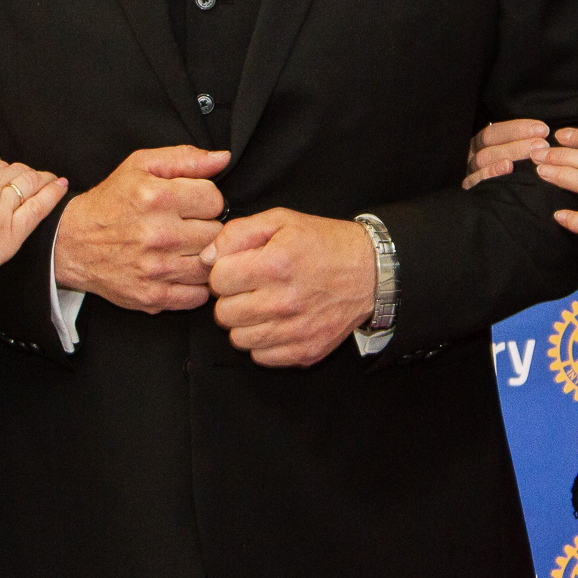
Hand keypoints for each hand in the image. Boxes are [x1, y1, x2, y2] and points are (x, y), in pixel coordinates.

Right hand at [0, 136, 65, 290]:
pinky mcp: (10, 234)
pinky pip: (39, 207)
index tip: (8, 171)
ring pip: (29, 184)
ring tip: (54, 179)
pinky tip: (61, 186)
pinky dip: (53, 194)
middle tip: (36, 176)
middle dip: (25, 172)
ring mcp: (0, 210)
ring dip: (43, 179)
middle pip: (14, 172)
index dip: (3, 168)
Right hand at [52, 145, 229, 311]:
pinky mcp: (153, 297)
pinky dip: (195, 285)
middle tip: (189, 227)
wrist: (73, 243)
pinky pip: (198, 295)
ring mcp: (156, 269)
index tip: (193, 204)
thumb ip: (185, 158)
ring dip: (203, 257)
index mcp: (157, 197)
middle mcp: (158, 234)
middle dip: (206, 228)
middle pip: (216, 234)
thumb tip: (223, 158)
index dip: (206, 200)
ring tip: (186, 248)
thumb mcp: (141, 166)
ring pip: (211, 265)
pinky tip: (180, 270)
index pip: (215, 200)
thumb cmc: (111, 202)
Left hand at [203, 210, 374, 367]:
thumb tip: (207, 258)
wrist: (370, 272)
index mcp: (275, 265)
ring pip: (238, 338)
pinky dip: (263, 342)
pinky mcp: (305, 351)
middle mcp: (284, 302)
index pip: (218, 280)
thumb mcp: (281, 220)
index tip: (239, 268)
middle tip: (251, 287)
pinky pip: (261, 357)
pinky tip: (277, 323)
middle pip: (223, 313)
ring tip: (264, 304)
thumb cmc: (323, 243)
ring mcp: (295, 331)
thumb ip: (237, 233)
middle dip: (232, 298)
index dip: (225, 271)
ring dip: (245, 322)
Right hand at [462, 118, 551, 188]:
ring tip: (531, 154)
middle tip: (542, 144)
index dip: (518, 129)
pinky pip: (475, 180)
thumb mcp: (518, 159)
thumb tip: (542, 133)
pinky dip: (491, 172)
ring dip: (509, 153)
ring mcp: (471, 173)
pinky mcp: (470, 190)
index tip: (542, 130)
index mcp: (482, 145)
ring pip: (483, 159)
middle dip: (518, 141)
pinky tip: (507, 168)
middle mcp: (474, 156)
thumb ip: (524, 146)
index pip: (495, 132)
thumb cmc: (517, 178)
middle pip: (489, 143)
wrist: (503, 217)